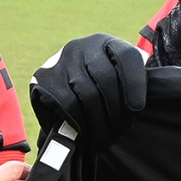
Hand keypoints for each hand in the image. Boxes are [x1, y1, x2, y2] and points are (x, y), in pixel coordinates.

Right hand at [29, 33, 146, 148]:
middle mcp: (81, 46)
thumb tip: (137, 102)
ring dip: (99, 122)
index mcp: (105, 43)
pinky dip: (81, 122)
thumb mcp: (117, 82)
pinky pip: (67, 105)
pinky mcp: (43, 79)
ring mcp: (60, 61)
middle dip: (116, 111)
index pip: (125, 56)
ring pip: (87, 95)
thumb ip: (131, 83)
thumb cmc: (97, 92)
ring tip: (106, 137)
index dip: (135, 83)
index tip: (137, 108)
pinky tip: (87, 131)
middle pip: (106, 79)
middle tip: (120, 131)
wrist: (60, 98)